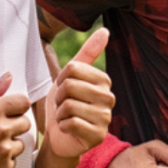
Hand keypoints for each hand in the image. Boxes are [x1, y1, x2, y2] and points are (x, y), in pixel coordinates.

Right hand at [0, 72, 33, 167]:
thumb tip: (8, 77)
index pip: (24, 102)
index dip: (16, 107)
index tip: (8, 112)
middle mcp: (0, 129)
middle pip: (26, 122)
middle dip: (13, 125)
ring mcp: (3, 151)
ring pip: (21, 143)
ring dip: (9, 144)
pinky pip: (14, 161)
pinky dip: (3, 161)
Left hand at [45, 29, 114, 158]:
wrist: (59, 136)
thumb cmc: (64, 104)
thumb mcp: (71, 76)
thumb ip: (87, 53)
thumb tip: (105, 30)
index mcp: (104, 80)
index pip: (72, 68)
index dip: (60, 80)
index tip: (64, 91)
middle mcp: (109, 98)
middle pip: (69, 86)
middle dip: (58, 98)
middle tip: (63, 106)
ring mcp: (105, 118)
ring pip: (69, 105)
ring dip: (60, 113)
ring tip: (66, 118)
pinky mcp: (98, 136)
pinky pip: (71, 123)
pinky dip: (63, 126)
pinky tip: (69, 130)